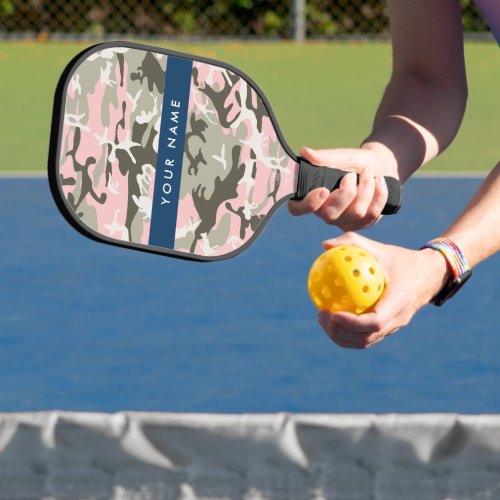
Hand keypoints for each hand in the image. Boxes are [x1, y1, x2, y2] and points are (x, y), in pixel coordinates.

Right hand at [288, 145, 397, 230]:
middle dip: (346, 193)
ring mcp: (343, 221)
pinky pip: (372, 214)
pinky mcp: (361, 224)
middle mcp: (324, 212)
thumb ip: (324, 157)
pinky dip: (379, 193)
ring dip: (366, 188)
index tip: (323, 190)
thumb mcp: (341, 156)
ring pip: (356, 213)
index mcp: (312, 196)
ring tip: (368, 172)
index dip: (308, 204)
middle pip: (330, 215)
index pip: (297, 209)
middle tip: (351, 175)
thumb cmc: (354, 162)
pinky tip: (379, 181)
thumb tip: (305, 152)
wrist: (379, 166)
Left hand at [316, 232, 450, 348]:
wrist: (429, 275)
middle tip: (321, 315)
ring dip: (341, 336)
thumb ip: (353, 243)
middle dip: (340, 332)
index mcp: (399, 301)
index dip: (352, 323)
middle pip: (366, 338)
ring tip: (322, 319)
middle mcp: (398, 319)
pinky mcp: (389, 329)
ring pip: (365, 342)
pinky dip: (347, 334)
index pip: (375, 322)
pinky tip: (332, 318)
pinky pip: (366, 337)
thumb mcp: (380, 248)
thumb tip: (325, 245)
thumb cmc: (401, 259)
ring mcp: (394, 327)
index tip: (332, 313)